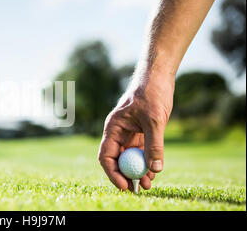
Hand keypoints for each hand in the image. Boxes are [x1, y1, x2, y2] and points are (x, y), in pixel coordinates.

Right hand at [98, 76, 173, 191]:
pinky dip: (147, 162)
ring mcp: (130, 133)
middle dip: (125, 175)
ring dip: (137, 171)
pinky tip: (154, 173)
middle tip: (136, 189)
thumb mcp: (154, 119)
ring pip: (130, 158)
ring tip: (148, 185)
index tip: (125, 185)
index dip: (113, 173)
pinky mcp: (141, 132)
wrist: (158, 76)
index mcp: (113, 128)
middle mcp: (118, 132)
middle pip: (117, 159)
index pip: (107, 156)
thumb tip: (155, 169)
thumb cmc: (152, 92)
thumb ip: (155, 144)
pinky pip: (141, 152)